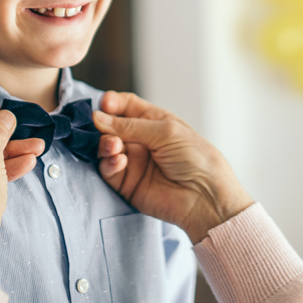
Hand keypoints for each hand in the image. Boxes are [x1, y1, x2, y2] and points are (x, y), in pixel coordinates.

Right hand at [95, 92, 253, 242]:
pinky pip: (108, 170)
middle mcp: (141, 140)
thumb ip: (130, 125)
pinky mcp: (127, 184)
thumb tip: (97, 118)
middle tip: (101, 128)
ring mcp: (133, 162)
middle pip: (110, 127)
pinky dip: (109, 164)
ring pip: (105, 148)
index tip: (103, 105)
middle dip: (104, 126)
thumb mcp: (165, 132)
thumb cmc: (196, 158)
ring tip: (114, 147)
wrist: (205, 198)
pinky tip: (119, 161)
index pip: (125, 106)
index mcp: (154, 122)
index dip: (112, 104)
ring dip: (105, 145)